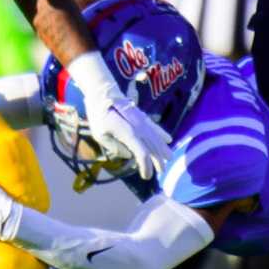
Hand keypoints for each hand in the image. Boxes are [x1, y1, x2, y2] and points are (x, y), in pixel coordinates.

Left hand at [68, 51, 172, 179]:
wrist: (102, 93)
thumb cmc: (98, 116)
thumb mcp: (100, 135)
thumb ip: (115, 147)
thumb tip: (129, 154)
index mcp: (128, 133)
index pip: (142, 153)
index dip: (146, 166)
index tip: (146, 176)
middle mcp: (138, 127)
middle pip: (151, 146)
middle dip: (157, 160)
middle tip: (161, 172)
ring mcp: (141, 120)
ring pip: (155, 137)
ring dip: (162, 149)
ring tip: (169, 158)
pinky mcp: (141, 116)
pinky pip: (154, 127)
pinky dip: (161, 133)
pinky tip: (168, 140)